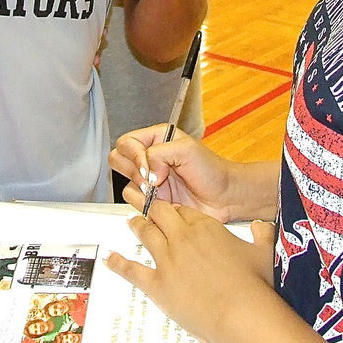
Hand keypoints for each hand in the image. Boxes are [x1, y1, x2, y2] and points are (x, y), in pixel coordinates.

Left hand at [105, 202, 275, 342]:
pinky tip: (110, 258)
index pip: (185, 211)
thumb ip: (262, 235)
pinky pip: (132, 270)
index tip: (171, 208)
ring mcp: (167, 259)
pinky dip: (119, 263)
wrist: (241, 311)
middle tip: (141, 202)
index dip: (176, 209)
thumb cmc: (255, 284)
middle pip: (161, 215)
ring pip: (146, 234)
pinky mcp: (157, 284)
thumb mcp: (263, 252)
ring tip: (130, 221)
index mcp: (206, 227)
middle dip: (151, 207)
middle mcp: (183, 237)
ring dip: (137, 225)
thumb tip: (263, 226)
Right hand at [110, 126, 238, 221]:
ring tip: (162, 192)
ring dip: (141, 190)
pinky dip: (147, 204)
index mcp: (157, 138)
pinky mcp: (153, 200)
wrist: (225, 198)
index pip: (127, 142)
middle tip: (152, 180)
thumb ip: (159, 153)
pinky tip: (166, 202)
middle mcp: (150, 158)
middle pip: (118, 159)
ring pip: (126, 183)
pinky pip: (135, 202)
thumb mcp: (187, 150)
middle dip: (133, 172)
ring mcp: (150, 180)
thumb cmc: (212, 171)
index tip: (150, 167)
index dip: (134, 155)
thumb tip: (146, 171)